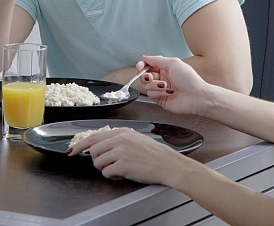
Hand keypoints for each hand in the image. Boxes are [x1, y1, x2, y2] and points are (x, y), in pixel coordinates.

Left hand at [67, 127, 183, 184]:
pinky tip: (123, 173)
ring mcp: (121, 151)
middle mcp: (120, 139)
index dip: (80, 144)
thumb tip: (100, 145)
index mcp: (122, 131)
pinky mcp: (123, 165)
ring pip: (97, 162)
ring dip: (104, 168)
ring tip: (118, 168)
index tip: (72, 150)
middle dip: (96, 159)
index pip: (94, 136)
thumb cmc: (153, 153)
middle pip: (93, 149)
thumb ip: (118, 139)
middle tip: (106, 164)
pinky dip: (112, 175)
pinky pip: (106, 172)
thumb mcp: (135, 138)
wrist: (167, 163)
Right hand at [138, 55, 210, 115]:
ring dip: (155, 85)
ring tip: (166, 85)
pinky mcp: (160, 99)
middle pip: (145, 76)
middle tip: (150, 77)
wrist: (196, 96)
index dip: (142, 65)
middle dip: (146, 76)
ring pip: (147, 86)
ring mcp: (161, 89)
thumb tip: (145, 56)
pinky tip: (168, 92)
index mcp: (166, 68)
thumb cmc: (190, 79)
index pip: (149, 65)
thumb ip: (157, 59)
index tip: (140, 66)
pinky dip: (158, 92)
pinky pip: (151, 95)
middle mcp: (162, 78)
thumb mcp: (173, 63)